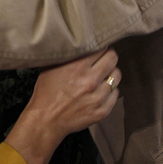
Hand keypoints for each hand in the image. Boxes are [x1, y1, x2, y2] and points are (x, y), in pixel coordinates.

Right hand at [5, 47, 119, 163]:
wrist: (46, 120)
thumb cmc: (46, 91)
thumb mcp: (52, 67)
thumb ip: (69, 55)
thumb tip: (81, 43)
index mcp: (77, 66)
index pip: (102, 47)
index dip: (100, 46)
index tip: (98, 47)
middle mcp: (90, 80)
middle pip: (113, 58)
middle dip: (108, 56)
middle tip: (102, 59)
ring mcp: (98, 97)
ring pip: (117, 76)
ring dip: (110, 73)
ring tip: (102, 75)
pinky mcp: (103, 111)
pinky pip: (116, 93)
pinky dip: (110, 90)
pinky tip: (100, 90)